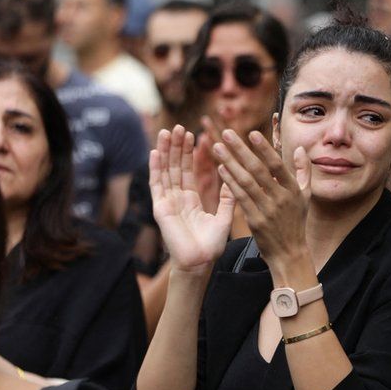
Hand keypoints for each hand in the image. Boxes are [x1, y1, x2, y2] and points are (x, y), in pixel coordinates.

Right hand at [150, 125, 234, 272]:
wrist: (200, 262)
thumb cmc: (211, 245)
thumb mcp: (224, 216)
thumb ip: (228, 197)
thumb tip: (236, 177)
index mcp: (190, 200)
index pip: (188, 171)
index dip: (189, 153)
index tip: (192, 134)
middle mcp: (176, 198)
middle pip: (175, 167)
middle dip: (176, 147)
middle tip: (179, 127)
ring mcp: (167, 202)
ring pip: (165, 171)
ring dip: (164, 152)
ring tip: (167, 132)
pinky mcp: (160, 208)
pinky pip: (156, 185)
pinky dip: (155, 168)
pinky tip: (154, 152)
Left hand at [211, 129, 310, 270]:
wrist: (289, 253)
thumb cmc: (296, 221)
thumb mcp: (305, 196)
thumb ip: (303, 171)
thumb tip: (299, 148)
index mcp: (293, 190)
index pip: (277, 165)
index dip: (264, 149)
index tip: (252, 133)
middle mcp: (280, 198)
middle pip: (258, 170)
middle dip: (241, 150)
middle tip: (226, 133)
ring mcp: (267, 210)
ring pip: (246, 182)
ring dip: (230, 163)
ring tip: (217, 147)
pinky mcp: (255, 221)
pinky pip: (239, 198)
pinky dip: (230, 182)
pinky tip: (220, 169)